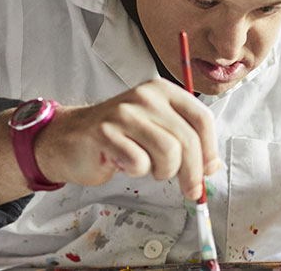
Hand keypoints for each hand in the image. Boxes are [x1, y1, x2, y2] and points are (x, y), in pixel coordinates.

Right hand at [35, 79, 220, 199]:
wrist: (70, 138)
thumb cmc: (117, 137)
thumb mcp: (157, 132)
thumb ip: (185, 142)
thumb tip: (211, 165)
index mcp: (163, 91)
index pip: (202, 119)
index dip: (209, 150)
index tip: (207, 170)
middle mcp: (145, 97)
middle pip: (187, 139)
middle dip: (192, 172)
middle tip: (190, 189)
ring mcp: (124, 112)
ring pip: (168, 151)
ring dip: (163, 171)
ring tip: (150, 169)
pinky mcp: (105, 132)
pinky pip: (139, 162)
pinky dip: (137, 171)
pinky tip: (125, 163)